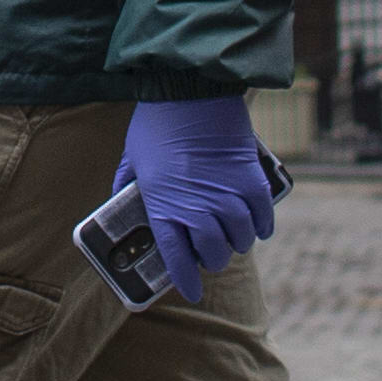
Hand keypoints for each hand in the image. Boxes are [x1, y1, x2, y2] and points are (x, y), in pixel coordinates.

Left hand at [120, 92, 278, 301]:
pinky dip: (263, 226)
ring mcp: (227, 196)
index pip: (177, 260)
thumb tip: (118, 200)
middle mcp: (198, 209)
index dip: (186, 280)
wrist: (190, 89)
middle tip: (212, 255)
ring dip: (238, 243)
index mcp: (165, 208)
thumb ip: (125, 184)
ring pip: (241, 238)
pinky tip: (259, 228)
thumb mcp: (131, 157)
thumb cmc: (155, 122)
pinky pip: (262, 215)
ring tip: (234, 239)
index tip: (190, 290)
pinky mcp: (250, 179)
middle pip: (213, 253)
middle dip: (213, 259)